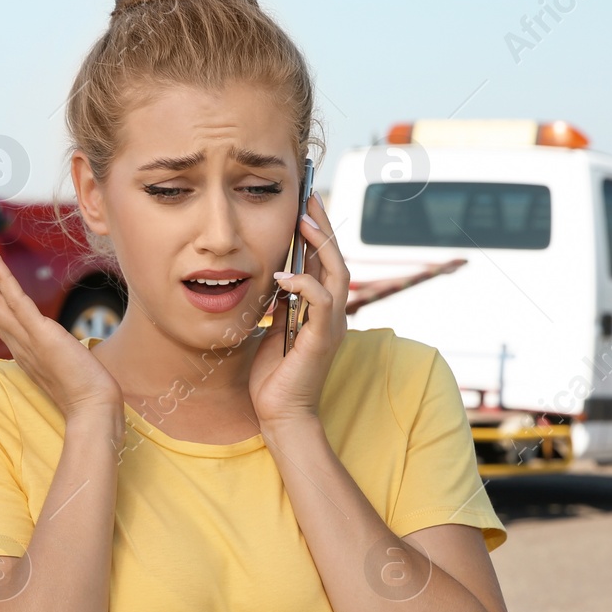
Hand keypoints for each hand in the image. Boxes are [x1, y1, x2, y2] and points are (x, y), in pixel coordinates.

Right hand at [0, 228, 123, 421]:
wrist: (94, 411)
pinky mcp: (40, 336)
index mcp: (21, 349)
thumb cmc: (85, 392)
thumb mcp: (62, 365)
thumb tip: (57, 343)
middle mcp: (17, 344)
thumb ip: (53, 352)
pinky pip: (16, 303)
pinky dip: (2, 280)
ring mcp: (26, 340)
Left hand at [249, 189, 346, 427]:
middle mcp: (333, 313)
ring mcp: (332, 325)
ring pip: (337, 272)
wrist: (281, 414)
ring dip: (320, 244)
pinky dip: (305, 284)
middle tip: (308, 197)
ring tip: (302, 221)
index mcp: (321, 309)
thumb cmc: (275, 377)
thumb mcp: (274, 327)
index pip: (323, 261)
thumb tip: (275, 274)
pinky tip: (283, 276)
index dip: (315, 231)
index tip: (303, 203)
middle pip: (336, 258)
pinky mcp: (323, 338)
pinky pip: (323, 301)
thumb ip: (281, 302)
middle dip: (322, 225)